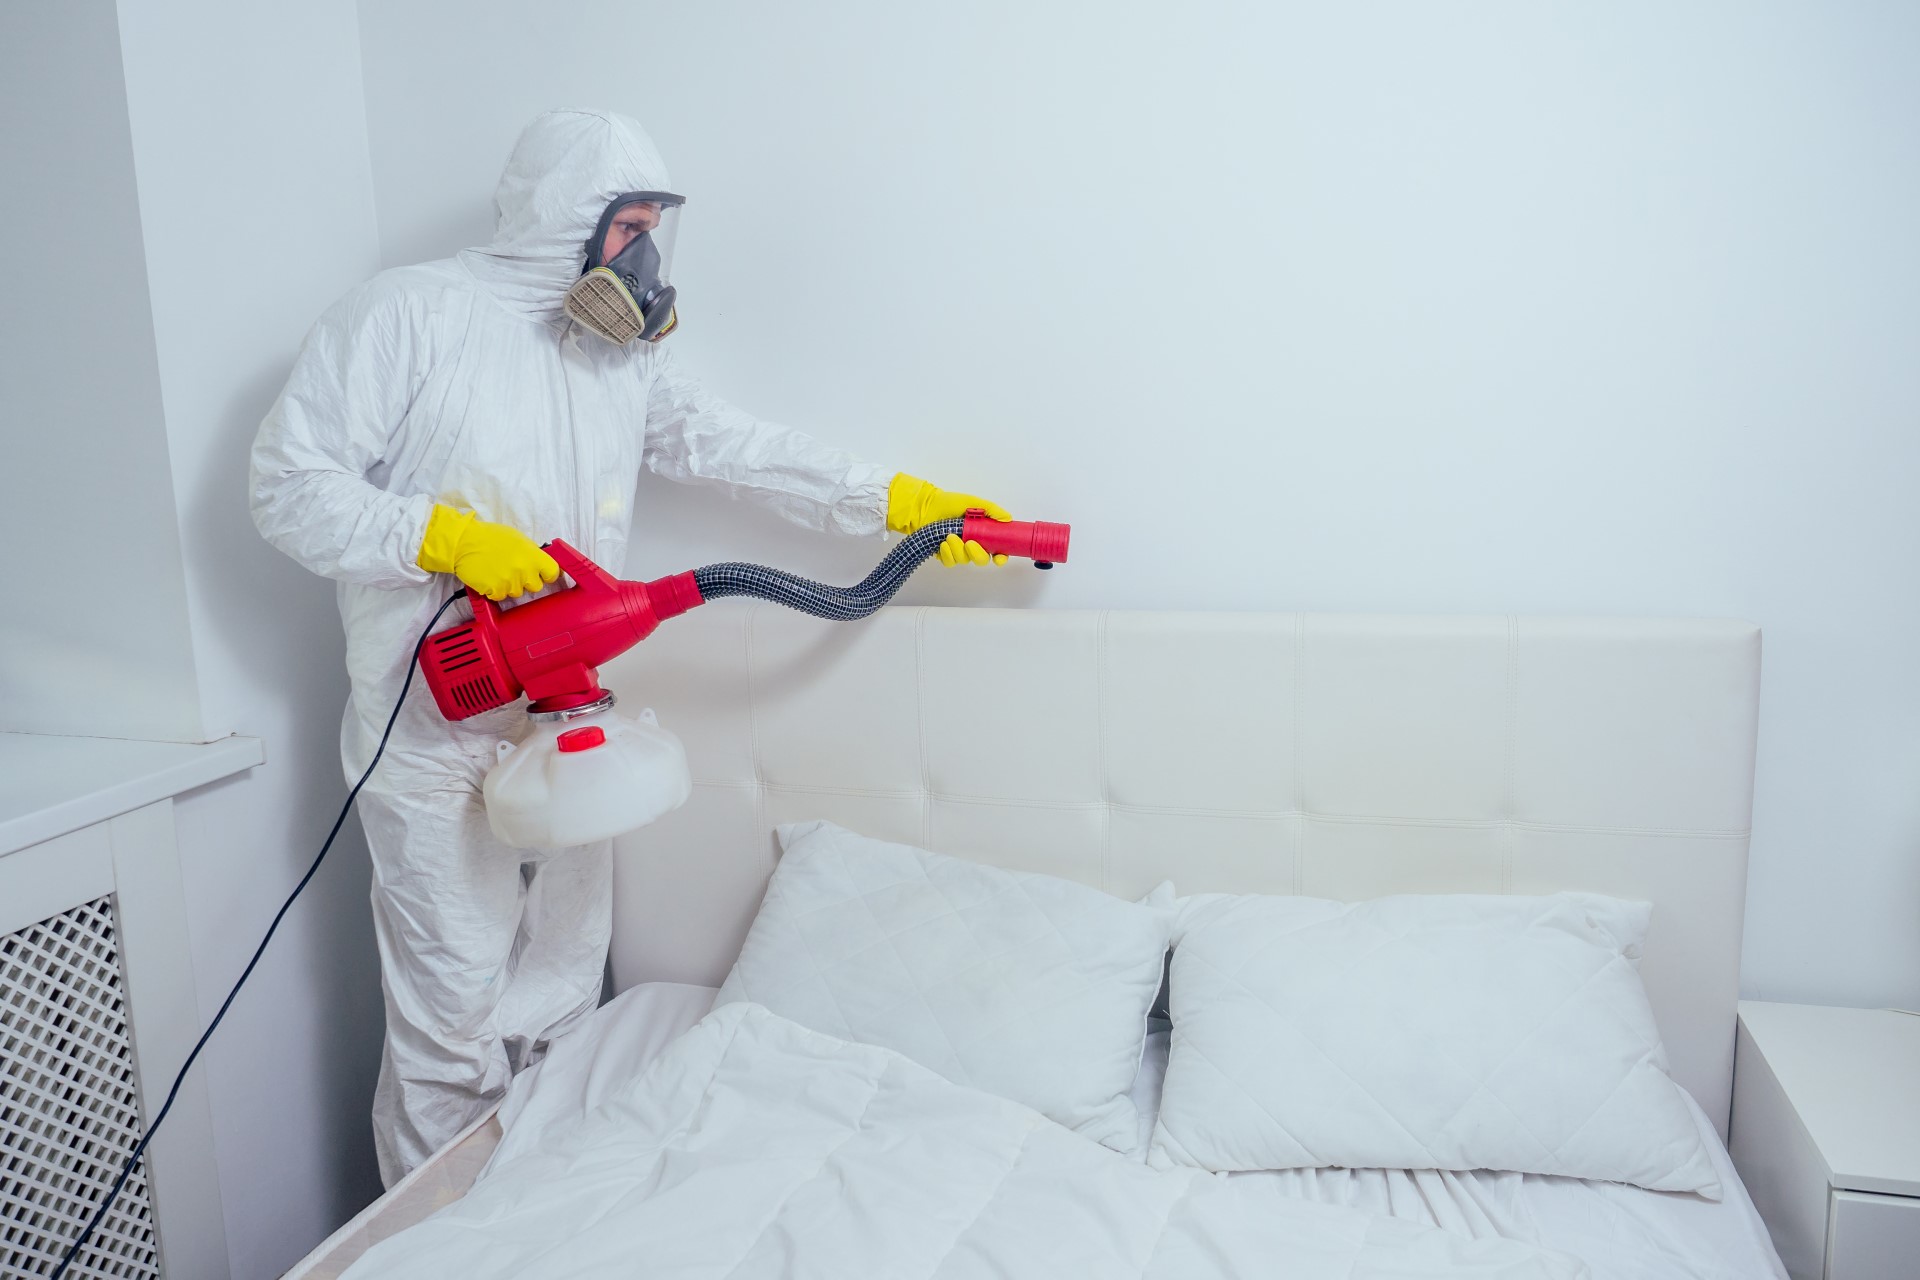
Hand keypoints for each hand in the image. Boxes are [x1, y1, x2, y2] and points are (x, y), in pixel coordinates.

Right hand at [417, 504, 559, 600]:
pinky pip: (501, 596)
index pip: (552, 572)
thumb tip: (539, 563)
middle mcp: (524, 570)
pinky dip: (495, 590)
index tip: (543, 575)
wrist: (463, 542)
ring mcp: (510, 582)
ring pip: (517, 593)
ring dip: (509, 585)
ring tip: (498, 571)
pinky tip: (489, 577)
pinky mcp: (496, 591)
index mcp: (533, 555)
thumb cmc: (489, 537)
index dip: (548, 574)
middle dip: (527, 581)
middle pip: (536, 587)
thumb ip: (531, 552)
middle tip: (514, 571)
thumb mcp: (517, 539)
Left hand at [887, 473, 1010, 566]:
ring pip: (964, 560)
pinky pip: (950, 562)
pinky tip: (943, 543)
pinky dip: (947, 554)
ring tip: (950, 536)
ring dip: (958, 550)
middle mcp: (972, 544)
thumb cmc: (950, 503)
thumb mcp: (973, 503)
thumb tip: (1007, 519)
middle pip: (981, 560)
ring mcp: (958, 550)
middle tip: (969, 543)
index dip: (1001, 557)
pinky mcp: (945, 555)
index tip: (999, 557)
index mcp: (982, 534)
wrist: (927, 506)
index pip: (997, 551)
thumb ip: (992, 510)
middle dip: (977, 554)